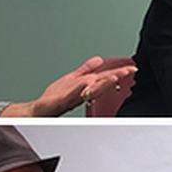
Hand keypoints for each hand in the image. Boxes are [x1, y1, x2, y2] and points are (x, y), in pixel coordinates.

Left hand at [4, 56, 136, 116]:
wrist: (39, 111)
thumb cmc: (54, 98)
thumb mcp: (73, 79)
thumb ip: (86, 69)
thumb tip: (99, 60)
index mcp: (85, 87)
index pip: (104, 78)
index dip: (119, 73)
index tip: (132, 68)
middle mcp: (81, 93)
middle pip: (101, 84)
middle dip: (115, 78)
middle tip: (127, 72)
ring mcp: (72, 98)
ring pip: (90, 91)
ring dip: (102, 84)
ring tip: (114, 77)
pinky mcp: (60, 102)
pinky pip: (71, 96)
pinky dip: (79, 90)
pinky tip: (85, 84)